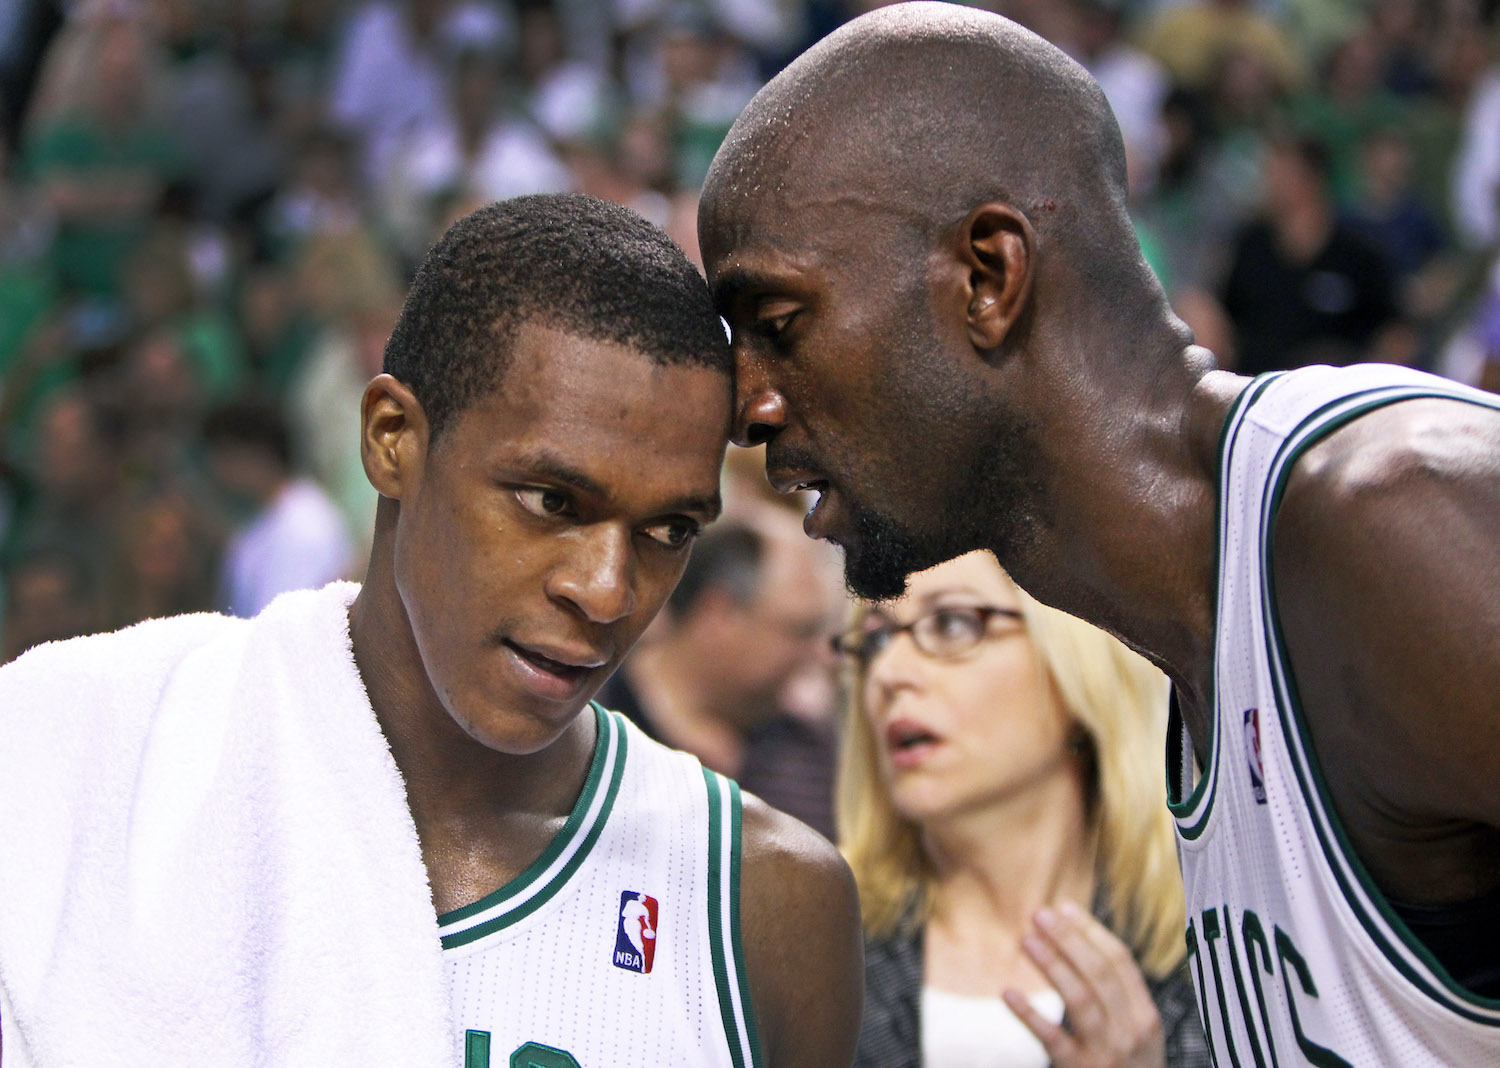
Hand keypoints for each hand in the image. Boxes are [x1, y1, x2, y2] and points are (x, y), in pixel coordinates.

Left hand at [1002, 901, 1165, 1067]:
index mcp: (1145, 1015)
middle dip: (1069, 939)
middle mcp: (1131, 1031)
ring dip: (1052, 965)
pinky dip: (1030, 1015)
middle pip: (1100, 973)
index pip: (1120, 961)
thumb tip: (1081, 941)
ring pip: (1080, 999)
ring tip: (1027, 940)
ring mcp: (1107, 1053)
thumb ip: (1117, 996)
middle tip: (1039, 914)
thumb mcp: (1136, 1032)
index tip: (1065, 906)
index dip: (1092, 931)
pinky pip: (1053, 1040)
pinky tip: (1009, 993)